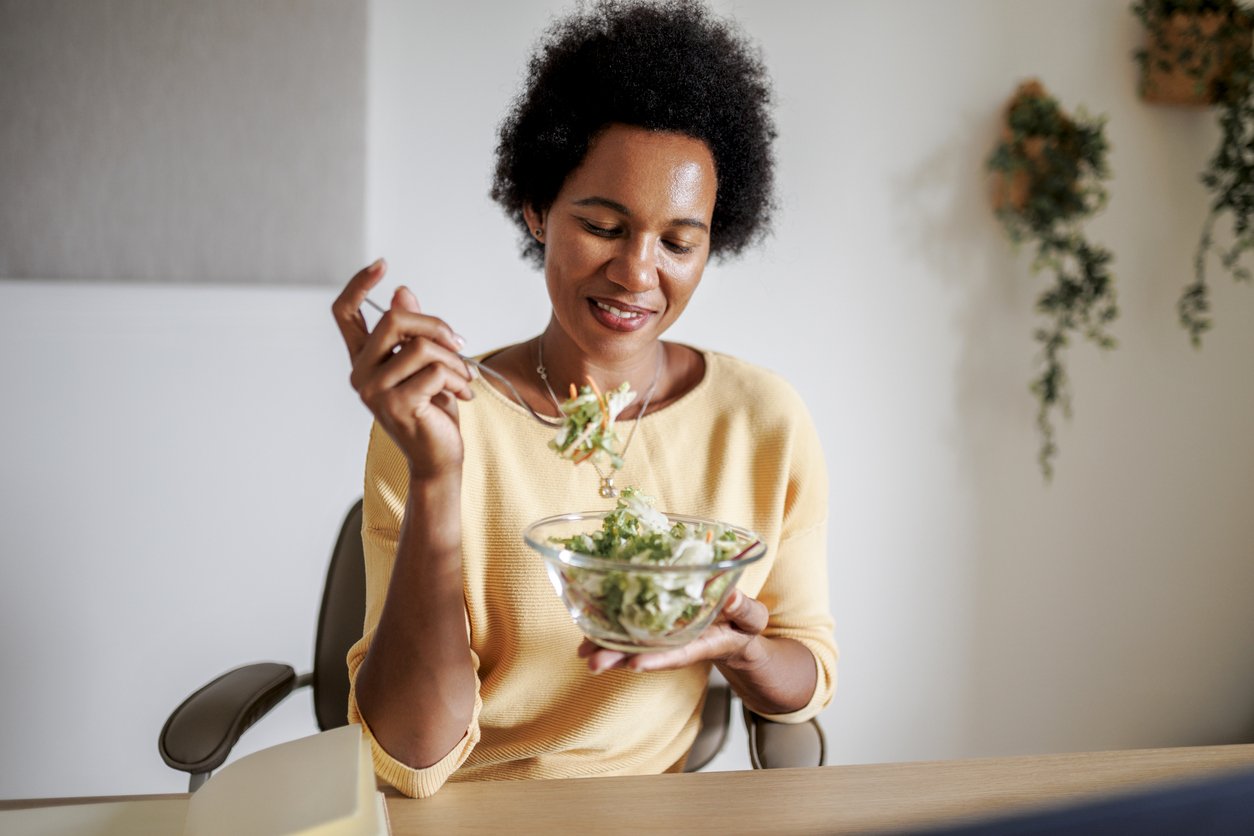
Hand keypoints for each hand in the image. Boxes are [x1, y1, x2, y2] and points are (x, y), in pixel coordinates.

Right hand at [331, 259, 475, 478]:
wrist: (439, 457)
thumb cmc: (433, 409)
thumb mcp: (425, 364)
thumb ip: (412, 332)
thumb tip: (402, 291)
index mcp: (363, 359)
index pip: (345, 313)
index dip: (359, 284)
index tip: (382, 264)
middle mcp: (360, 373)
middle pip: (393, 319)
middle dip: (435, 326)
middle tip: (459, 344)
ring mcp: (374, 391)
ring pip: (420, 347)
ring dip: (454, 360)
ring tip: (464, 379)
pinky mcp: (396, 405)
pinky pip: (434, 371)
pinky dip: (457, 378)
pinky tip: (463, 395)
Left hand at [577, 589, 769, 673]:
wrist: (733, 633)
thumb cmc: (743, 625)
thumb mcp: (752, 618)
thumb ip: (744, 610)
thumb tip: (730, 597)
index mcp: (703, 643)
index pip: (680, 653)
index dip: (658, 659)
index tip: (635, 665)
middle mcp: (678, 644)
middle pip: (647, 654)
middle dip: (620, 658)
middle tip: (593, 663)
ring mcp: (664, 639)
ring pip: (633, 646)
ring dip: (608, 649)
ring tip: (582, 652)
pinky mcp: (655, 629)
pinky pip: (631, 631)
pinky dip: (610, 632)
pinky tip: (587, 634)